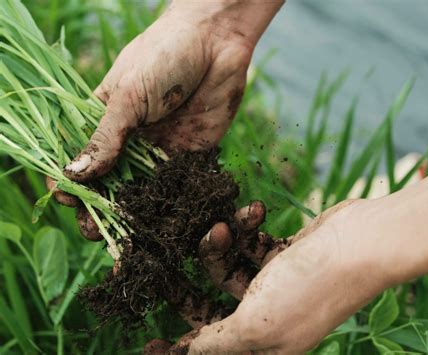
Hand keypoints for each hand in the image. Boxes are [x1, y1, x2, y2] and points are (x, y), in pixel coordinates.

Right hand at [48, 0, 282, 238]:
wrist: (219, 41)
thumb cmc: (165, 55)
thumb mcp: (129, 95)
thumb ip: (106, 137)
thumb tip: (73, 175)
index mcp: (104, 120)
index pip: (78, 157)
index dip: (70, 180)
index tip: (68, 201)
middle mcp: (130, 140)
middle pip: (109, 182)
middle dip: (101, 208)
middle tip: (97, 232)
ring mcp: (160, 150)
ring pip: (141, 192)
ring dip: (133, 217)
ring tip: (128, 242)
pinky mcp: (190, 156)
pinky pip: (177, 188)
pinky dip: (170, 208)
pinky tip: (164, 228)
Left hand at [144, 199, 388, 353]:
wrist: (361, 242)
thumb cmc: (310, 287)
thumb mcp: (257, 323)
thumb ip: (218, 343)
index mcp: (262, 345)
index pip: (207, 349)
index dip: (177, 347)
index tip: (148, 343)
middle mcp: (267, 316)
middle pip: (210, 302)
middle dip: (189, 280)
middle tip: (162, 257)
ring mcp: (275, 283)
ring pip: (227, 264)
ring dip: (221, 242)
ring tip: (220, 224)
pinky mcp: (282, 255)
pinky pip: (250, 242)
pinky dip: (247, 227)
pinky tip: (253, 210)